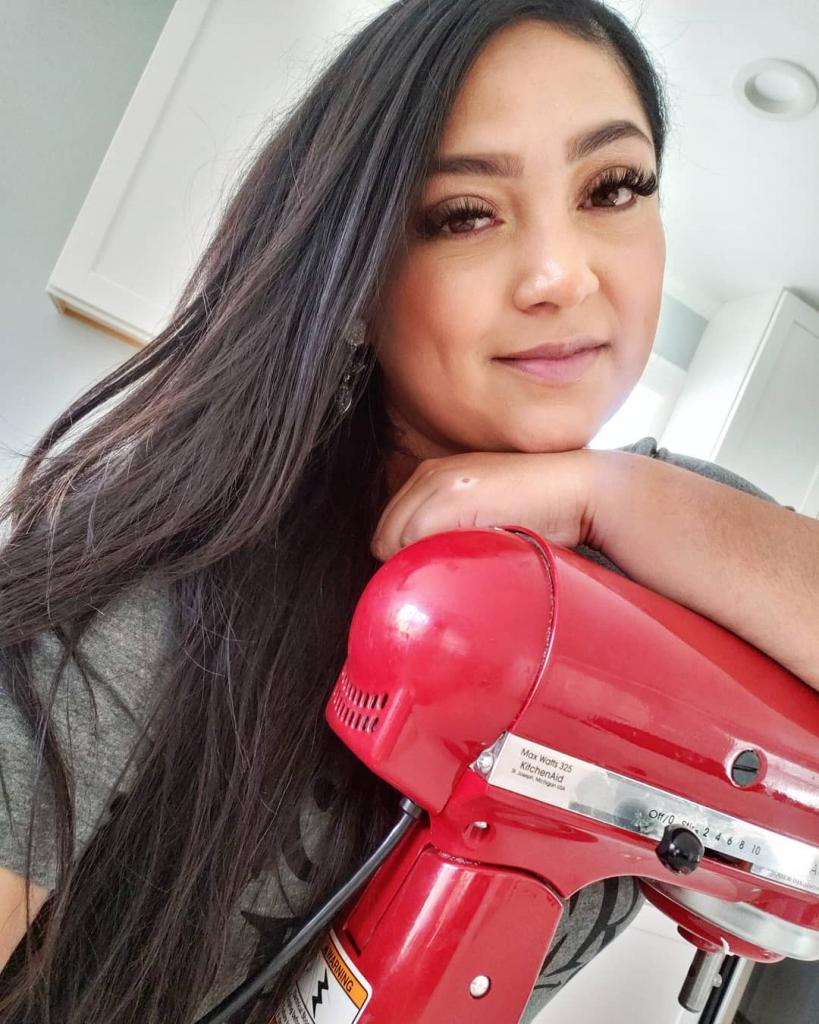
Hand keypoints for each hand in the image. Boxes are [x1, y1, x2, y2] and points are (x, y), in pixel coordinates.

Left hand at [371, 449, 603, 561]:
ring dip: (420, 564)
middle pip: (384, 536)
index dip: (407, 557)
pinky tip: (465, 563)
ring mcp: (438, 481)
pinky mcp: (452, 493)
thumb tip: (424, 573)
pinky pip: (411, 538)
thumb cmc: (539, 514)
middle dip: (407, 561)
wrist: (578, 489)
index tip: (438, 572)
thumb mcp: (483, 517)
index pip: (388, 529)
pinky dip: (430, 559)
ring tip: (461, 569)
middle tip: (450, 576)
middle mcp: (428, 473)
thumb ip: (448, 533)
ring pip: (393, 540)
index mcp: (431, 476)